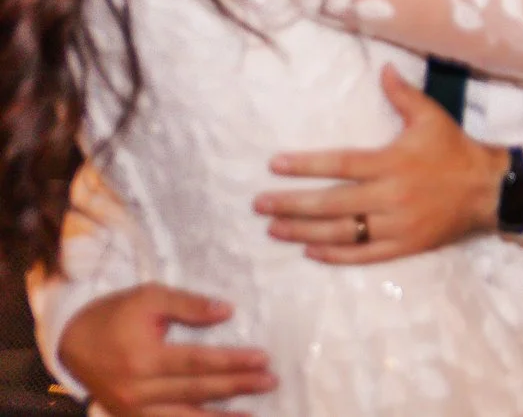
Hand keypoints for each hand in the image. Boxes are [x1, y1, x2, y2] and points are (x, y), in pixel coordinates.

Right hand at [56, 284, 273, 416]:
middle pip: (196, 391)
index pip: (198, 363)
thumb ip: (189, 305)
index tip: (263, 358)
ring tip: (253, 414)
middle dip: (236, 387)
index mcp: (143, 359)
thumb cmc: (115, 315)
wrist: (72, 343)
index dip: (232, 362)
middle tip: (271, 381)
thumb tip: (228, 311)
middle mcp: (138, 391)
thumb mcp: (149, 298)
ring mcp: (132, 411)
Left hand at [256, 66, 503, 264]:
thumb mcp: (432, 117)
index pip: (340, 164)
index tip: (274, 165)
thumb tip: (384, 68)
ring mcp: (396, 225)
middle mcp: (390, 195)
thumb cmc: (454, 150)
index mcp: (393, 162)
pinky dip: (335, 255)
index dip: (306, 164)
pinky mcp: (403, 246)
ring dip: (303, 231)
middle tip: (259, 204)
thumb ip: (403, 95)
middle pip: (331, 203)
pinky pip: (363, 254)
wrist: (488, 190)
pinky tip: (310, 251)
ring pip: (341, 232)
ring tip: (274, 228)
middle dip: (291, 204)